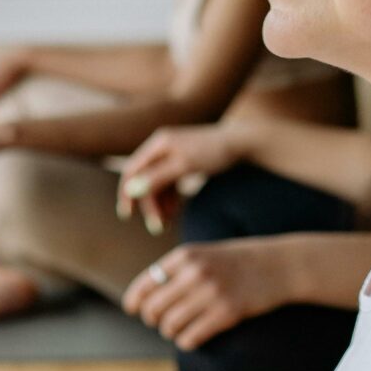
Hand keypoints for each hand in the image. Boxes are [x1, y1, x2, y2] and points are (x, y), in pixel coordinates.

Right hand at [117, 122, 243, 234]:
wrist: (242, 143)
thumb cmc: (215, 152)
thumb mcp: (184, 165)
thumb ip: (157, 177)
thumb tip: (131, 189)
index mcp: (158, 144)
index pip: (132, 170)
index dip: (127, 193)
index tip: (128, 216)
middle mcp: (162, 147)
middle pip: (144, 180)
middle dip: (149, 204)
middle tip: (158, 227)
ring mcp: (172, 154)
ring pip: (157, 184)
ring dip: (160, 204)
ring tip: (168, 222)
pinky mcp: (184, 162)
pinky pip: (169, 183)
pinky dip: (170, 198)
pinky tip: (175, 212)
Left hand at [121, 239, 297, 349]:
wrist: (279, 265)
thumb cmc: (239, 262)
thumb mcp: (205, 254)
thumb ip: (178, 269)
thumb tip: (146, 297)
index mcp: (186, 256)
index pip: (146, 283)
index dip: (134, 301)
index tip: (133, 310)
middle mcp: (195, 273)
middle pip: (153, 308)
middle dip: (152, 319)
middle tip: (160, 322)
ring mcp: (211, 293)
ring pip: (169, 325)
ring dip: (169, 332)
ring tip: (178, 329)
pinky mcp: (226, 314)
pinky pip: (190, 337)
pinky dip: (186, 341)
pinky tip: (190, 338)